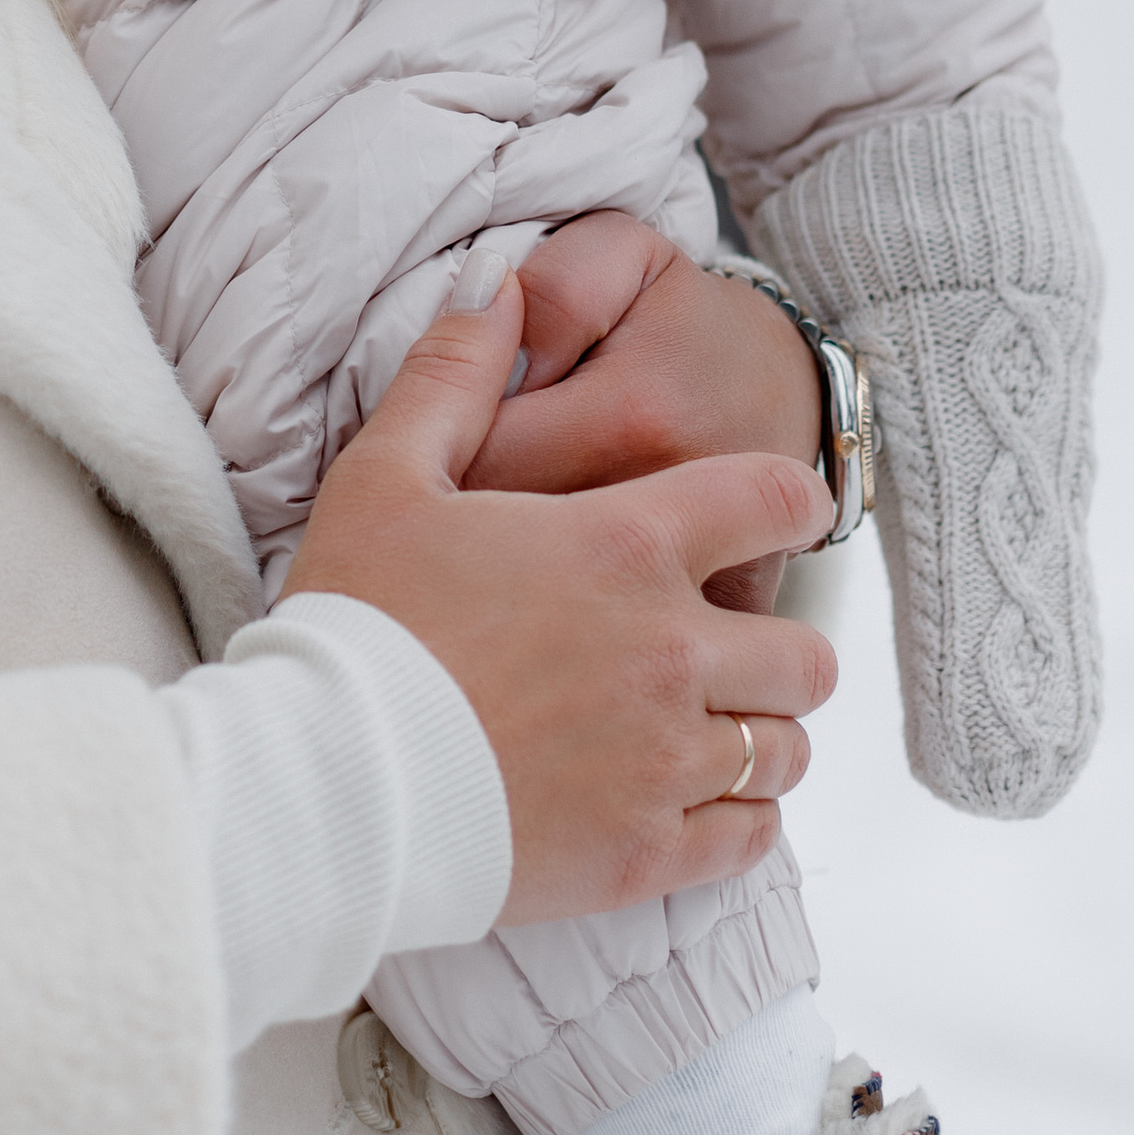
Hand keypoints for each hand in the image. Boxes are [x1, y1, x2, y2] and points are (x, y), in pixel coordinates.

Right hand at [285, 273, 835, 925]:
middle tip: (724, 645)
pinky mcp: (648, 853)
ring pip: (788, 748)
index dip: (790, 500)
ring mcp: (666, 759)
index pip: (774, 501)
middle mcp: (670, 651)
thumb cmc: (356, 621)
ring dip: (762, 733)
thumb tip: (497, 282)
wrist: (327, 780)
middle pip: (806, 652)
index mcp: (624, 547)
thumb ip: (454, 374)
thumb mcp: (387, 475)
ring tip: (706, 727)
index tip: (776, 514)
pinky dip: (739, 818)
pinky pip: (751, 837)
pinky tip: (691, 799)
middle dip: (779, 647)